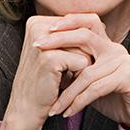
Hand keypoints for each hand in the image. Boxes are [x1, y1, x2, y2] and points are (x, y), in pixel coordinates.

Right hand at [0, 15, 93, 129]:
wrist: (27, 107)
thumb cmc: (46, 80)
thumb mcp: (57, 52)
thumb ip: (73, 36)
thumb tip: (103, 26)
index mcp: (37, 22)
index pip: (76, 25)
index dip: (78, 46)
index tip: (64, 60)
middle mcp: (37, 27)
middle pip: (81, 35)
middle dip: (81, 55)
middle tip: (65, 71)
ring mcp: (42, 42)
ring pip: (85, 48)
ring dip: (81, 66)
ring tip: (62, 77)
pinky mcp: (49, 58)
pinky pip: (83, 62)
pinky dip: (79, 76)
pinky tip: (63, 83)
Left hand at [44, 14, 129, 129]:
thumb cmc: (115, 99)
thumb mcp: (91, 82)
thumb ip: (76, 70)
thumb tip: (47, 65)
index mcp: (107, 46)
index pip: (88, 22)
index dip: (68, 21)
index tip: (44, 30)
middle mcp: (116, 49)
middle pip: (85, 35)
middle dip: (59, 40)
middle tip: (38, 48)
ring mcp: (123, 62)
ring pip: (86, 72)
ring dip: (66, 93)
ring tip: (53, 108)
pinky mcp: (128, 78)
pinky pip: (96, 88)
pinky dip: (79, 101)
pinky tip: (69, 112)